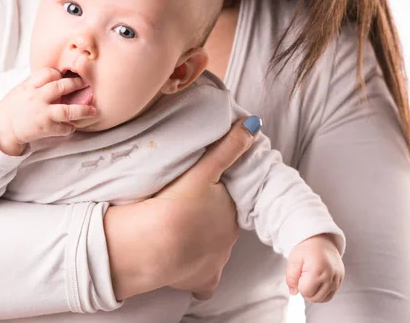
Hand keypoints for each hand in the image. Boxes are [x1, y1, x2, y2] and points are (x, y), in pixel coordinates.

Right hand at [0, 67, 95, 154]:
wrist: (3, 128)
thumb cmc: (14, 107)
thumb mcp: (22, 89)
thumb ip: (38, 83)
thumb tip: (57, 77)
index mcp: (30, 86)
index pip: (49, 74)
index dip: (60, 74)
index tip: (66, 76)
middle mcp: (37, 98)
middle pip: (61, 87)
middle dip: (76, 85)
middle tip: (86, 85)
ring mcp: (42, 114)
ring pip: (67, 111)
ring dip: (82, 110)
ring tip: (93, 111)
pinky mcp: (45, 129)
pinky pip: (63, 128)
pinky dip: (69, 127)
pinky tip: (71, 126)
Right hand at [105, 116, 261, 300]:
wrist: (155, 243)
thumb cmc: (178, 204)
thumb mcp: (204, 170)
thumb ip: (228, 148)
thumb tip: (254, 124)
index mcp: (230, 213)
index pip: (229, 205)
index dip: (218, 199)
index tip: (202, 196)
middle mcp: (228, 240)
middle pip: (222, 228)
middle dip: (210, 222)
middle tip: (187, 213)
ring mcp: (215, 262)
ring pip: (215, 253)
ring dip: (201, 245)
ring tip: (180, 236)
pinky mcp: (198, 280)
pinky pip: (204, 284)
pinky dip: (197, 278)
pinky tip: (185, 270)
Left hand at [286, 234, 344, 302]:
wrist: (321, 239)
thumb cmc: (307, 248)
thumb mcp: (293, 260)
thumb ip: (291, 277)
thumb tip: (293, 292)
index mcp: (318, 270)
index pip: (306, 292)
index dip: (299, 285)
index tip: (299, 274)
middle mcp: (330, 276)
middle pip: (315, 298)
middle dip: (306, 291)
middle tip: (304, 276)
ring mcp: (337, 279)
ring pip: (323, 299)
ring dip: (314, 293)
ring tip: (310, 278)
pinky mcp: (341, 280)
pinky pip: (330, 295)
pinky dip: (322, 292)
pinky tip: (317, 281)